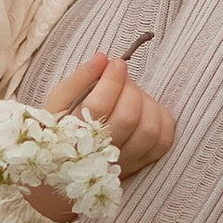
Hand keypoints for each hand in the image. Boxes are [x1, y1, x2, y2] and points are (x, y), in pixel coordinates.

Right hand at [46, 51, 175, 198]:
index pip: (99, 107)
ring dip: (146, 103)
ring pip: (149, 130)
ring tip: (132, 95)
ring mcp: (123, 162)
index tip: (116, 63)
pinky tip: (147, 110)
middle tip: (121, 79)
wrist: (65, 164)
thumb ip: (80, 77)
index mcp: (73, 135)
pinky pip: (163, 142)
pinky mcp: (140, 165)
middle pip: (128, 118)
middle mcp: (100, 154)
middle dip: (129, 89)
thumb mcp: (59, 100)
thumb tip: (102, 58)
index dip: (112, 82)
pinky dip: (161, 119)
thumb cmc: (61, 125)